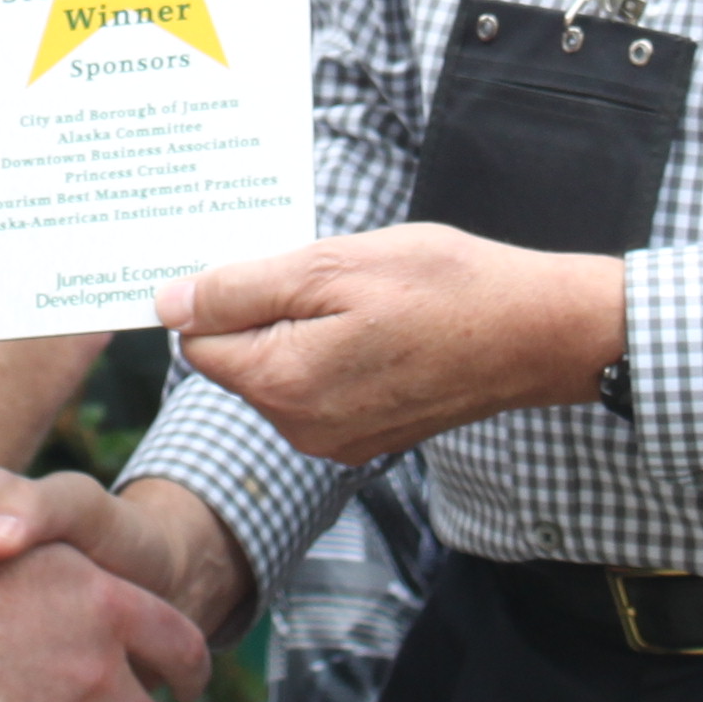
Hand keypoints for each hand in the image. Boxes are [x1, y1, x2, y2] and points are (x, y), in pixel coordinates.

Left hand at [163, 224, 623, 463]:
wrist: (535, 333)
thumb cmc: (443, 287)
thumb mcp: (332, 265)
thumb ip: (242, 288)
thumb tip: (167, 302)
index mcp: (282, 383)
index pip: (197, 339)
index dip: (221, 292)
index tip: (266, 261)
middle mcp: (300, 426)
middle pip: (237, 358)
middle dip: (264, 309)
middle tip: (326, 270)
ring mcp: (335, 440)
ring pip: (278, 371)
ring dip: (301, 328)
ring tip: (362, 296)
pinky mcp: (366, 436)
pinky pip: (318, 388)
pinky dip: (333, 352)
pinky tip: (378, 325)